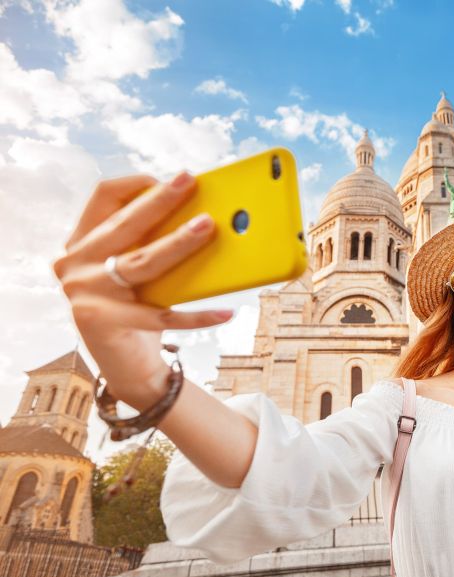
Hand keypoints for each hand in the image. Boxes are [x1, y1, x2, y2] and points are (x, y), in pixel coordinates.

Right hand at [52, 173, 231, 409]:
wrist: (126, 366)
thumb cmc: (139, 308)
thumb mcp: (139, 272)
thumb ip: (152, 244)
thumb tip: (203, 214)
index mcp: (81, 243)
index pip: (102, 198)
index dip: (135, 185)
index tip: (169, 179)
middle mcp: (75, 264)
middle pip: (125, 226)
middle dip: (160, 201)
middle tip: (190, 182)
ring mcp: (84, 294)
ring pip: (141, 262)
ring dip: (178, 242)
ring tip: (209, 227)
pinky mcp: (103, 323)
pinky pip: (161, 315)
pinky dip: (197, 315)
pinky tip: (225, 312)